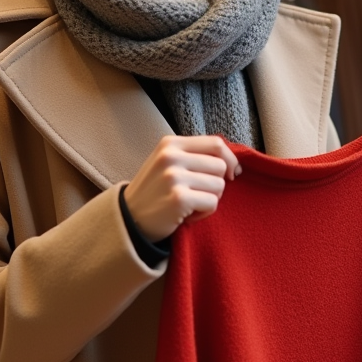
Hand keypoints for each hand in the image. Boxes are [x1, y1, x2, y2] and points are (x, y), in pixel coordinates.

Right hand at [124, 135, 239, 241]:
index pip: (215, 143)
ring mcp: (174, 176)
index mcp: (170, 143)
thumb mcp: (167, 163)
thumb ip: (193, 155)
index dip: (230, 159)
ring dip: (210, 199)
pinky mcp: (179, 198)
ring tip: (191, 204)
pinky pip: (212, 203)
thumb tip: (232, 162)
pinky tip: (188, 215)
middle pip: (220, 166)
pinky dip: (205, 213)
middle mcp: (171, 156)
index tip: (231, 173)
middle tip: (199, 194)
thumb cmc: (154, 191)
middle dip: (217, 183)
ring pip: (219, 185)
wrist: (129, 219)